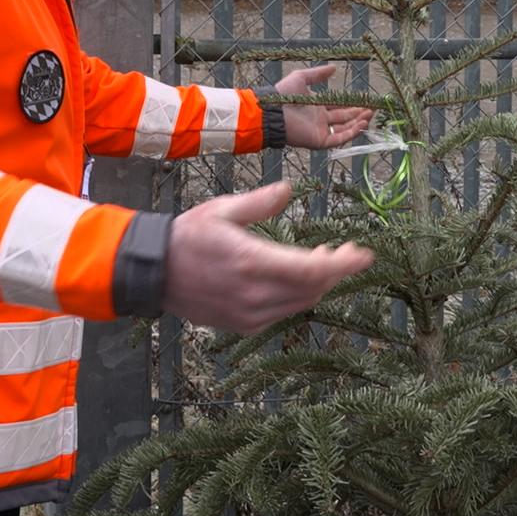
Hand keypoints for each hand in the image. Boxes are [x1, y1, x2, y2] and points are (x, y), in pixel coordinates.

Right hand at [164, 181, 373, 333]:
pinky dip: (299, 296)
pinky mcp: (243, 325)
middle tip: (348, 253)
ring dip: (320, 284)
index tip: (364, 255)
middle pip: (313, 289)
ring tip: (326, 261)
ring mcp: (249, 314)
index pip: (312, 269)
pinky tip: (299, 278)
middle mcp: (254, 294)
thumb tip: (288, 190)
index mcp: (251, 262)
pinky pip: (283, 313)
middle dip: (337, 271)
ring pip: (301, 303)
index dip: (343, 264)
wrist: (152, 272)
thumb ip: (259, 202)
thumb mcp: (221, 209)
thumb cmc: (187, 236)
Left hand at [273, 65, 372, 150]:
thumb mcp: (302, 78)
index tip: (366, 101)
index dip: (353, 106)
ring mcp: (321, 131)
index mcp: (317, 108)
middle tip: (373, 109)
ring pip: (345, 129)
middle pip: (345, 119)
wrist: (272, 111)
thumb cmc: (283, 94)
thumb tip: (334, 67)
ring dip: (358, 123)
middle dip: (360, 114)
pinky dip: (351, 133)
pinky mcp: (320, 141)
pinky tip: (362, 124)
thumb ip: (318, 74)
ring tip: (370, 115)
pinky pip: (339, 138)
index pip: (339, 108)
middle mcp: (320, 121)